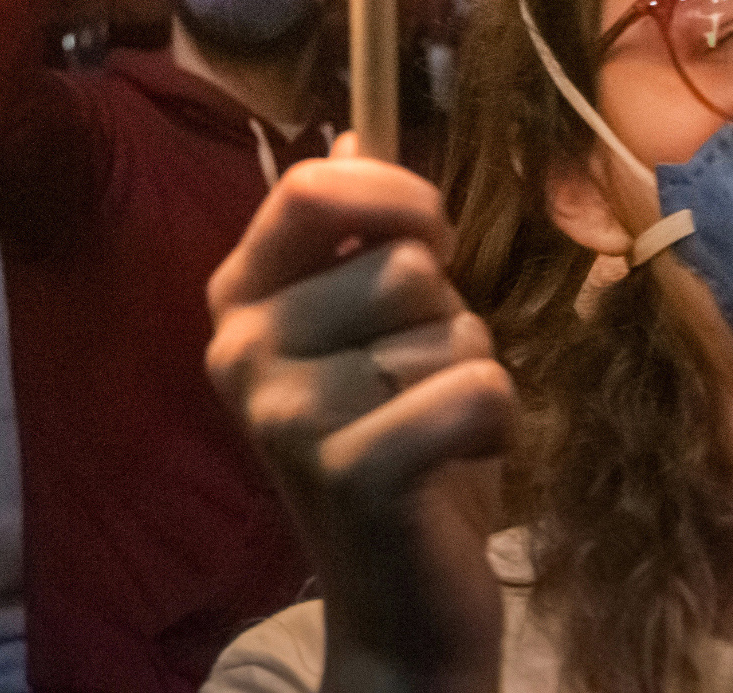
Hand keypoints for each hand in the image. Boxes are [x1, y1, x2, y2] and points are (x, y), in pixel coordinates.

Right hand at [206, 146, 512, 692]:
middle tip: (416, 383)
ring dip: (474, 376)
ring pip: (452, 331)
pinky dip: (498, 425)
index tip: (431, 235)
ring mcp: (286, 410)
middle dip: (447, 318)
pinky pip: (478, 391)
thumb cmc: (390, 446)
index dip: (396, 195)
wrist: (394, 601)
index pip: (311, 190)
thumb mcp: (361, 333)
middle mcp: (241, 347)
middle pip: (405, 266)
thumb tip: (356, 132)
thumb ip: (352, 241)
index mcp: (235, 299)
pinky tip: (458, 462)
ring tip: (434, 427)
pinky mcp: (349, 469)